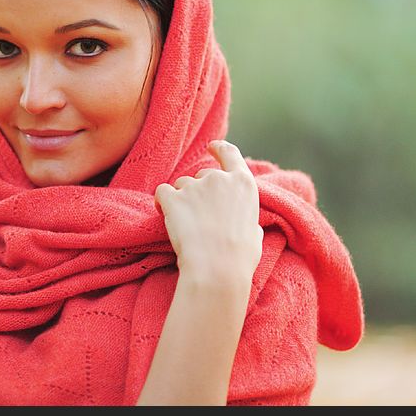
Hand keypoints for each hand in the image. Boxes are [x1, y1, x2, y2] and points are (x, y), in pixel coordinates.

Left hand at [154, 140, 262, 285]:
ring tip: (185, 224)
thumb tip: (248, 224)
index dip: (219, 148)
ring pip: (180, 184)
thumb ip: (248, 219)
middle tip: (199, 218)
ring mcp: (195, 186)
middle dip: (197, 191)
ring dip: (180, 199)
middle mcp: (219, 179)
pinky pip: (161, 192)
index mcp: (243, 184)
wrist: (217, 268)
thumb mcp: (255, 234)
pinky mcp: (173, 197)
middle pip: (201, 175)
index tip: (211, 146)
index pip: (230, 154)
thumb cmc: (239, 257)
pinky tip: (163, 214)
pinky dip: (160, 202)